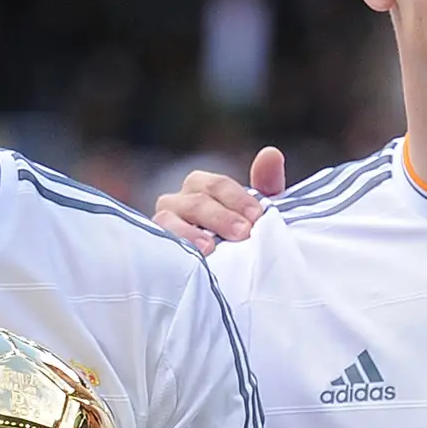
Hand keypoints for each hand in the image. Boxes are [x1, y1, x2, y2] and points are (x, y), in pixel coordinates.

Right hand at [153, 146, 284, 252]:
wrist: (227, 274)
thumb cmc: (240, 238)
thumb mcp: (256, 215)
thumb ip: (266, 185)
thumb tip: (271, 154)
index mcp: (201, 189)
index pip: (216, 185)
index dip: (237, 198)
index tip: (257, 216)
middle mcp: (178, 203)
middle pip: (195, 201)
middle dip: (220, 216)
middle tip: (243, 233)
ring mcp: (163, 227)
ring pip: (167, 220)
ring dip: (189, 232)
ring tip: (209, 248)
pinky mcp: (155, 252)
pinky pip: (157, 246)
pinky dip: (172, 249)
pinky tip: (189, 260)